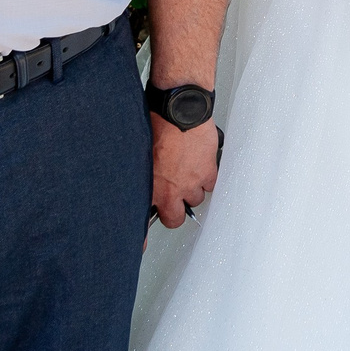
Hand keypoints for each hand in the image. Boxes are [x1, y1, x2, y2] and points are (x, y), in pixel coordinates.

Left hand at [150, 113, 219, 228]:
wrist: (179, 110)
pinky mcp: (208, 172)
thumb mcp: (139, 154)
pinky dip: (207, 177)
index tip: (144, 240)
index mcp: (152, 187)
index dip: (148, 230)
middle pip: (177, 218)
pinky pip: (211, 185)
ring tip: (187, 172)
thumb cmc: (157, 124)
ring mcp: (191, 183)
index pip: (149, 222)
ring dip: (192, 190)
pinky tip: (200, 165)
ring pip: (196, 199)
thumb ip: (143, 175)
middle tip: (174, 195)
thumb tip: (142, 182)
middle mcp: (171, 190)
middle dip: (176, 208)